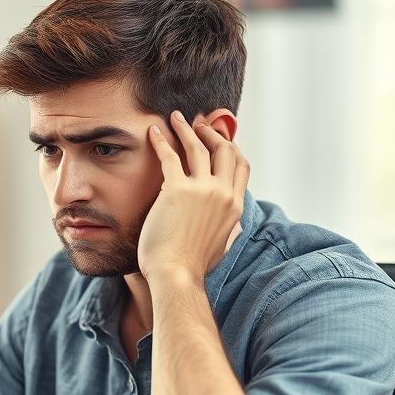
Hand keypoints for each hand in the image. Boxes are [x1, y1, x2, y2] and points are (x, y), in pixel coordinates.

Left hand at [138, 110, 248, 282]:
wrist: (177, 276)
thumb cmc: (193, 267)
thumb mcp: (222, 246)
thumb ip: (229, 230)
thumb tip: (235, 226)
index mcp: (235, 207)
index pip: (241, 167)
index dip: (230, 149)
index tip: (219, 140)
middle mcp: (223, 194)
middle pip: (226, 150)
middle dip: (213, 133)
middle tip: (198, 125)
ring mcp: (202, 190)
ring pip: (199, 147)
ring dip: (187, 129)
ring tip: (176, 119)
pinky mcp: (177, 190)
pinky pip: (170, 156)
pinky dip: (161, 141)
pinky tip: (153, 132)